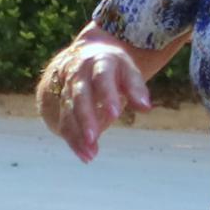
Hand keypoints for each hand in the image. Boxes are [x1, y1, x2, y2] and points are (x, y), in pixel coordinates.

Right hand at [40, 40, 150, 161]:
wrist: (88, 53)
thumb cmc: (115, 66)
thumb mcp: (128, 70)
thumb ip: (136, 88)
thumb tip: (146, 108)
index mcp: (99, 63)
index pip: (102, 78)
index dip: (107, 95)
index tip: (115, 114)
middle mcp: (79, 74)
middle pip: (80, 96)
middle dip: (85, 117)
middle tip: (93, 138)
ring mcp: (67, 89)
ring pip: (69, 111)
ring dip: (77, 134)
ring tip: (90, 154)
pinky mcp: (62, 103)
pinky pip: (65, 122)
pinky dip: (73, 140)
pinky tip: (85, 155)